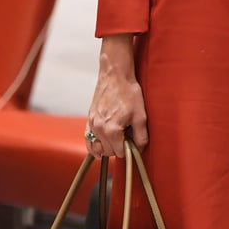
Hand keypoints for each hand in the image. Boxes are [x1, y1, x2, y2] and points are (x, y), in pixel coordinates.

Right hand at [84, 35, 147, 157]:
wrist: (115, 76)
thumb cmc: (128, 92)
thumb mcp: (140, 116)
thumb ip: (141, 136)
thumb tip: (139, 149)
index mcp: (111, 129)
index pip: (119, 152)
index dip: (128, 150)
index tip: (133, 142)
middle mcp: (98, 129)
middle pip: (108, 151)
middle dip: (118, 147)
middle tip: (127, 137)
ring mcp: (91, 124)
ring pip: (96, 147)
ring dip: (106, 147)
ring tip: (116, 140)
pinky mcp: (89, 119)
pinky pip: (87, 139)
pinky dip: (93, 145)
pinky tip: (101, 145)